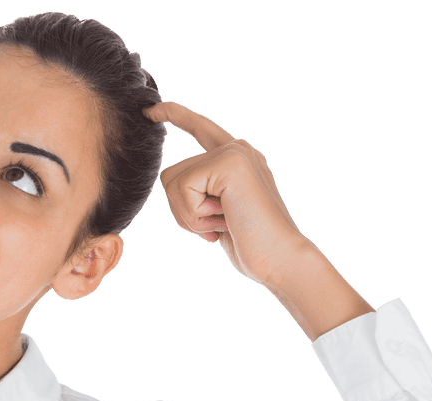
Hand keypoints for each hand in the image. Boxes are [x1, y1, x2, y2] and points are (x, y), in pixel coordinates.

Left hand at [144, 101, 307, 288]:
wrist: (281, 258)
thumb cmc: (250, 243)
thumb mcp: (217, 213)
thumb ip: (200, 191)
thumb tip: (169, 178)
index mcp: (236, 159)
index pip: (199, 128)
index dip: (175, 116)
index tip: (151, 110)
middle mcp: (236, 149)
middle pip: (170, 174)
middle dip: (181, 211)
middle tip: (216, 226)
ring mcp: (235, 152)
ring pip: (171, 182)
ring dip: (188, 216)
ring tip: (222, 223)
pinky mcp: (229, 162)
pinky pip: (182, 188)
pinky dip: (193, 215)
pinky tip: (222, 222)